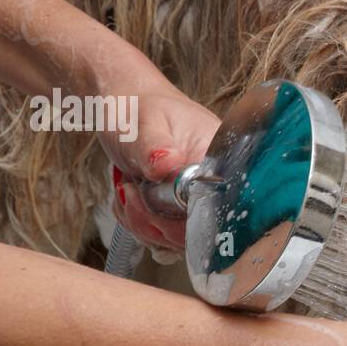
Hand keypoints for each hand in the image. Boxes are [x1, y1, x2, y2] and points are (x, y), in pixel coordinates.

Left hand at [100, 84, 220, 250]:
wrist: (126, 106)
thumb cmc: (137, 108)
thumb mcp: (143, 123)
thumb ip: (155, 146)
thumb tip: (168, 165)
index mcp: (220, 159)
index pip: (218, 205)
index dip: (183, 216)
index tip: (148, 197)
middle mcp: (218, 185)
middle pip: (199, 231)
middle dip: (155, 222)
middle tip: (130, 192)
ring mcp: (201, 201)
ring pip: (179, 239)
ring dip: (143, 224)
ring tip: (129, 191)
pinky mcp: (184, 212)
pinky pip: (165, 237)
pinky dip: (140, 225)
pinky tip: (132, 199)